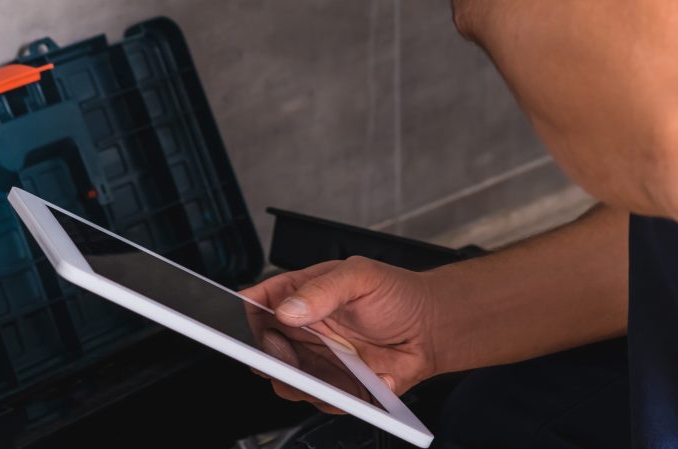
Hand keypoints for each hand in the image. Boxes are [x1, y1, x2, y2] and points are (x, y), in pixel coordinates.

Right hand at [239, 257, 443, 410]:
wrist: (433, 328)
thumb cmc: (398, 295)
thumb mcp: (361, 277)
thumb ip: (324, 289)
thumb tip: (288, 309)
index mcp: (302, 295)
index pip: (258, 303)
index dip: (244, 314)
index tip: (244, 324)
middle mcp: (305, 330)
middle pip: (263, 348)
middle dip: (268, 355)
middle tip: (284, 353)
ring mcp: (319, 360)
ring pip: (286, 380)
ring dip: (298, 381)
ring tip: (323, 373)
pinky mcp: (338, 386)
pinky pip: (320, 400)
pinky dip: (333, 396)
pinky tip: (357, 381)